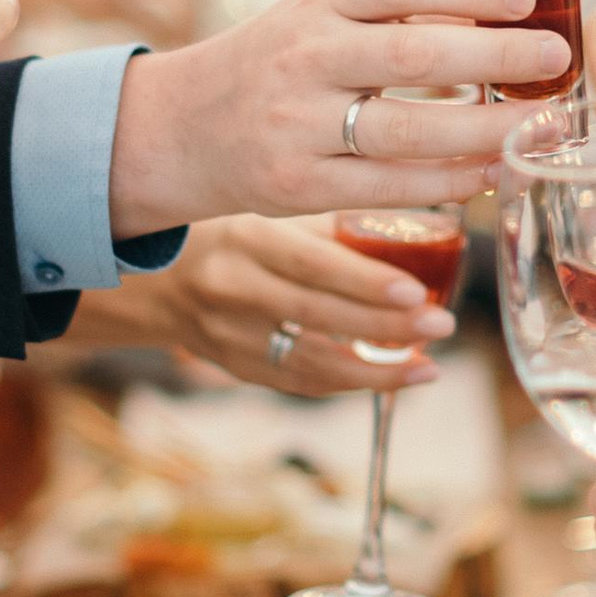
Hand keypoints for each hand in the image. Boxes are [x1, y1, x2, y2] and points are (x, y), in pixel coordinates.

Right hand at [78, 212, 449, 392]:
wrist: (153, 281)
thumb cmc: (227, 234)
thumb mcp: (267, 213)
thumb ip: (330, 228)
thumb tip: (411, 231)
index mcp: (246, 242)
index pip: (311, 265)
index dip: (364, 282)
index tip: (416, 292)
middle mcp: (234, 291)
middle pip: (317, 317)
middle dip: (385, 326)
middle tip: (442, 325)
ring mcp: (230, 337)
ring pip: (311, 364)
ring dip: (376, 370)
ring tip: (428, 367)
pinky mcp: (235, 368)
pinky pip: (299, 383)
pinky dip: (349, 383)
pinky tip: (394, 377)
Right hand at [106, 0, 567, 228]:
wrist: (182, 126)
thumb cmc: (281, 60)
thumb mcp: (321, 12)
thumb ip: (396, 10)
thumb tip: (512, 11)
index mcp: (317, 0)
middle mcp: (305, 56)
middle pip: (414, 57)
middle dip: (496, 59)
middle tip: (556, 59)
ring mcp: (298, 124)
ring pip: (408, 131)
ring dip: (485, 132)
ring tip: (540, 127)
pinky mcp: (297, 185)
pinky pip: (388, 186)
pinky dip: (449, 182)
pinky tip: (492, 172)